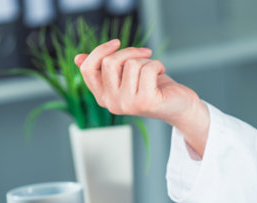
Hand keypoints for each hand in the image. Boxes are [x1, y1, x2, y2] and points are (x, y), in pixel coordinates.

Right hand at [75, 39, 209, 155]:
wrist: (178, 105)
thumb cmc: (152, 87)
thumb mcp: (125, 75)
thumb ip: (104, 68)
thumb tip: (78, 58)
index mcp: (103, 97)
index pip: (87, 69)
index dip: (100, 51)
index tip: (116, 43)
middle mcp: (112, 103)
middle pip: (109, 62)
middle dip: (129, 51)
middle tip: (145, 54)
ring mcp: (127, 104)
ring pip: (131, 64)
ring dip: (146, 61)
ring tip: (153, 72)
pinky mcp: (145, 102)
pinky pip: (148, 68)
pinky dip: (158, 65)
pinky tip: (161, 75)